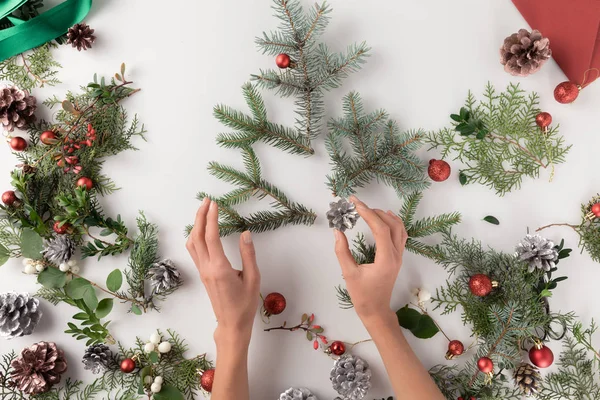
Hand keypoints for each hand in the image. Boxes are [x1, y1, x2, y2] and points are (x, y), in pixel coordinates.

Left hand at [186, 198, 260, 345]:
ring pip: (192, 243)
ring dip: (196, 225)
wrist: (231, 324)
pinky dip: (195, 236)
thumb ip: (249, 255)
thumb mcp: (253, 279)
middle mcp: (207, 268)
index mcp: (220, 268)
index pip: (211, 237)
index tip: (214, 204)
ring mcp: (202, 271)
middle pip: (197, 237)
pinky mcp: (203, 274)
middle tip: (207, 200)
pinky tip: (201, 230)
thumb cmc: (245, 305)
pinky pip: (194, 251)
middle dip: (200, 216)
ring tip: (203, 211)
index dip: (211, 218)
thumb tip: (245, 234)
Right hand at [334, 195, 406, 323]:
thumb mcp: (349, 274)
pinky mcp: (397, 258)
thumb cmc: (362, 295)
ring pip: (400, 229)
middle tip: (358, 204)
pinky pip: (401, 235)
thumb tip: (337, 231)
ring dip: (386, 216)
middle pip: (391, 225)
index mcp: (386, 259)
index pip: (380, 229)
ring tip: (370, 209)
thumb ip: (342, 251)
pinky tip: (386, 218)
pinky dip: (394, 223)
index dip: (368, 213)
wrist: (376, 310)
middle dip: (375, 211)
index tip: (355, 203)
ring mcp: (399, 256)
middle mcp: (396, 255)